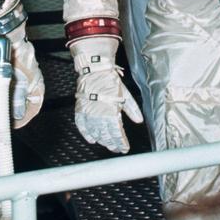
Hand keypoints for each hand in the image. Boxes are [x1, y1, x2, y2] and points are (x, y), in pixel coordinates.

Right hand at [71, 36, 142, 152]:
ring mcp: (88, 114)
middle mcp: (99, 115)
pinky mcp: (80, 111)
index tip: (125, 148)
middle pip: (106, 135)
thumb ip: (132, 109)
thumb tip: (139, 120)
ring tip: (108, 145)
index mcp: (111, 111)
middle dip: (112, 144)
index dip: (121, 142)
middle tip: (117, 149)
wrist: (94, 71)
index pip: (117, 132)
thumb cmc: (110, 81)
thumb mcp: (125, 95)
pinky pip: (82, 126)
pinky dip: (86, 134)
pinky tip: (91, 139)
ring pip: (95, 133)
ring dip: (102, 141)